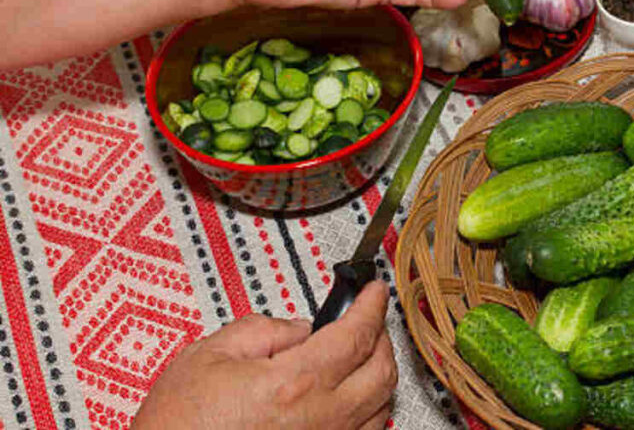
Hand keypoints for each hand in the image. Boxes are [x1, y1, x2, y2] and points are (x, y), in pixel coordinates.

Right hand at [132, 281, 396, 429]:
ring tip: (362, 352)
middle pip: (381, 370)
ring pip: (380, 405)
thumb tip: (302, 327)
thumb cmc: (178, 424)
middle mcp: (319, 418)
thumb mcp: (209, 354)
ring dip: (379, 372)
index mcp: (293, 383)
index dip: (372, 305)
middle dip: (382, 336)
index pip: (356, 334)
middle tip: (369, 317)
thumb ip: (264, 330)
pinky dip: (369, 408)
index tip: (375, 290)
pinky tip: (352, 395)